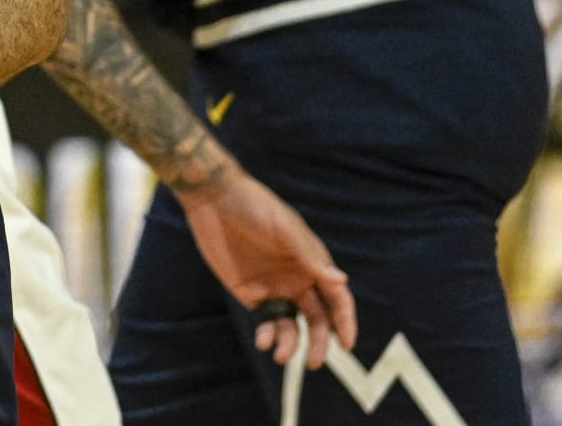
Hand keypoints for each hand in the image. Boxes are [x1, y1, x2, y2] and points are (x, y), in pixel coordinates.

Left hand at [177, 166, 357, 368]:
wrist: (215, 199)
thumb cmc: (256, 207)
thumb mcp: (285, 229)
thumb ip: (309, 257)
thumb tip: (341, 281)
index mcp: (312, 263)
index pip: (336, 298)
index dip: (345, 321)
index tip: (347, 344)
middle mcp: (298, 280)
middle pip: (318, 318)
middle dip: (320, 341)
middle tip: (316, 361)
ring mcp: (274, 288)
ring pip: (292, 325)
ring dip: (291, 343)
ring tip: (282, 354)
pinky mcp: (250, 293)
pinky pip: (265, 320)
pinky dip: (268, 335)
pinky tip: (263, 340)